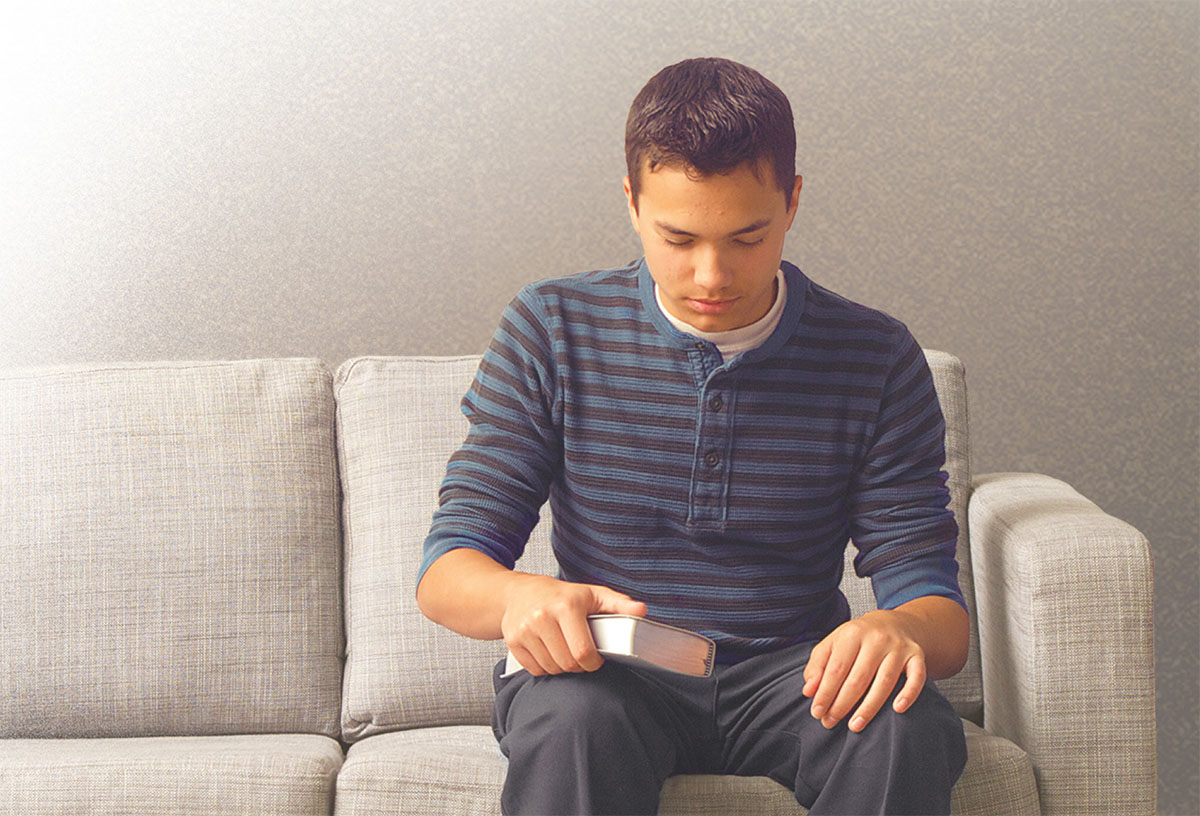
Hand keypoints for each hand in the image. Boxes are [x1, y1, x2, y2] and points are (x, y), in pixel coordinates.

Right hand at [501, 573, 645, 675]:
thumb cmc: (561, 595)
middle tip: (580, 656)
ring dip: (562, 667)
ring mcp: (524, 629)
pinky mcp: (512, 641)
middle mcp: (542, 616)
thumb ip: (618, 604)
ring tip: (565, 652)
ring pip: (551, 668)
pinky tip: (549, 652)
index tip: (595, 659)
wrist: (519, 593)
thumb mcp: (592, 594)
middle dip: (578, 666)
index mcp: (566, 605)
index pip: (582, 652)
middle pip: (567, 663)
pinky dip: (545, 667)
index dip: (593, 662)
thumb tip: (642, 610)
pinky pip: (535, 670)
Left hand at [801, 608, 926, 732]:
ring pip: (884, 682)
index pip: (836, 669)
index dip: (825, 693)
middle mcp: (876, 639)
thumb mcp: (834, 644)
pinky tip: (898, 709)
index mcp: (852, 634)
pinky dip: (908, 694)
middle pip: (858, 678)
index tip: (817, 712)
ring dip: (869, 708)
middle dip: (842, 704)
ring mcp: (898, 648)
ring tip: (854, 726)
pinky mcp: (917, 656)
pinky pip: (916, 677)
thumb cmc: (858, 639)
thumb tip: (809, 691)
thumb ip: (818, 666)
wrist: (894, 623)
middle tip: (830, 722)